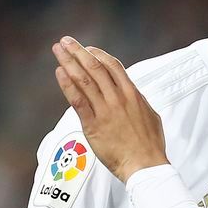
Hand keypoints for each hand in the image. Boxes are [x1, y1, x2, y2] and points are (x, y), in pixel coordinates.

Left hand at [51, 37, 169, 181]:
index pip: (113, 66)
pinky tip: (60, 73)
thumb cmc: (150, 145)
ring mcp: (105, 111)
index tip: (87, 49)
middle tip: (65, 41)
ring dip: (69, 62)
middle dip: (78, 52)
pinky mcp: (94, 125)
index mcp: (132, 94)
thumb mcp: (150, 115)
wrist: (145, 165)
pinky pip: (78, 100)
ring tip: (58, 50)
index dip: (98, 54)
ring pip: (84, 80)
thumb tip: (133, 95)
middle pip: (95, 67)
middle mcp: (118, 98)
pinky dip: (67, 85)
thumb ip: (138, 102)